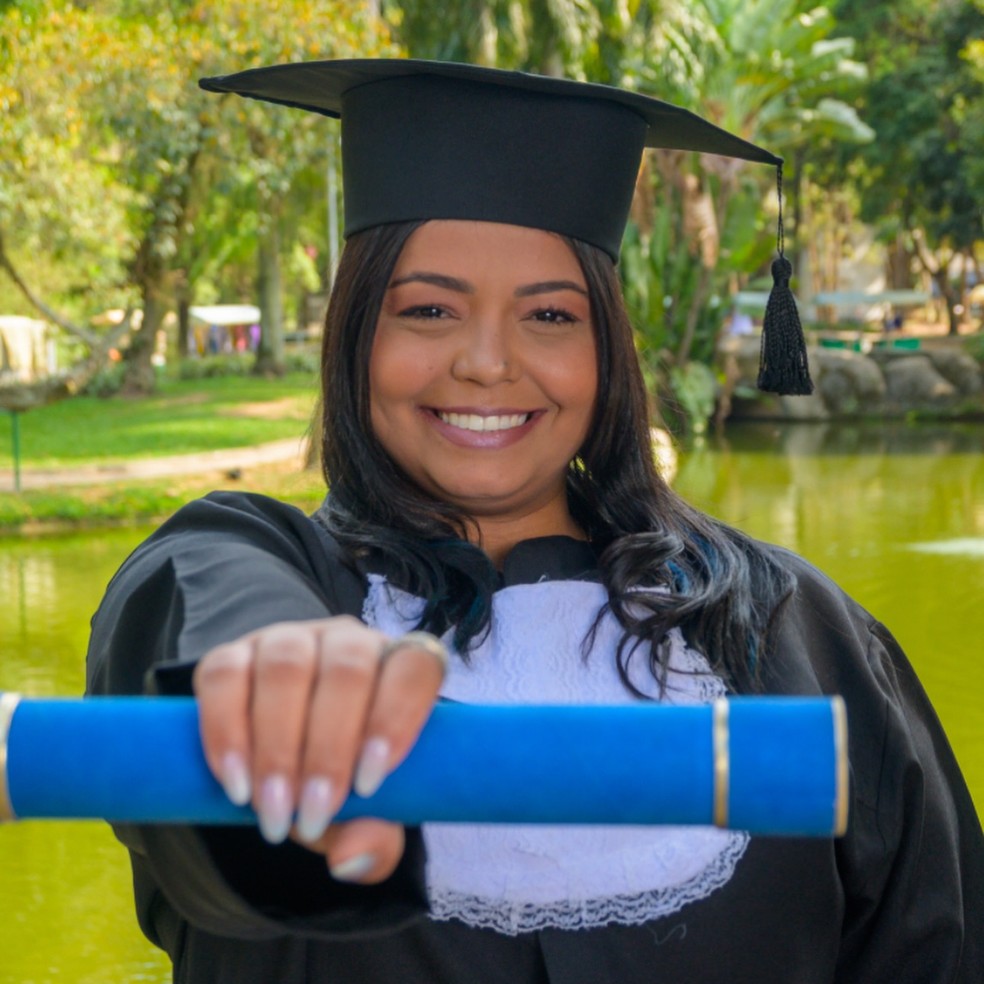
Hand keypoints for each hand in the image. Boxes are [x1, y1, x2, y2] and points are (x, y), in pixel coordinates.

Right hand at [192, 616, 446, 883]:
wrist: (279, 765)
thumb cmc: (340, 779)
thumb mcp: (364, 816)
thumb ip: (375, 838)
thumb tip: (351, 859)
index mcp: (396, 666)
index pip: (415, 665)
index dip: (398, 715)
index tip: (372, 782)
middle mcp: (348, 641)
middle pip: (348, 670)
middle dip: (328, 750)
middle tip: (311, 816)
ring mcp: (288, 640)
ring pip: (286, 667)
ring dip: (277, 746)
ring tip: (272, 812)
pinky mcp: (233, 654)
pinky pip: (225, 676)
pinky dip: (226, 732)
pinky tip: (235, 784)